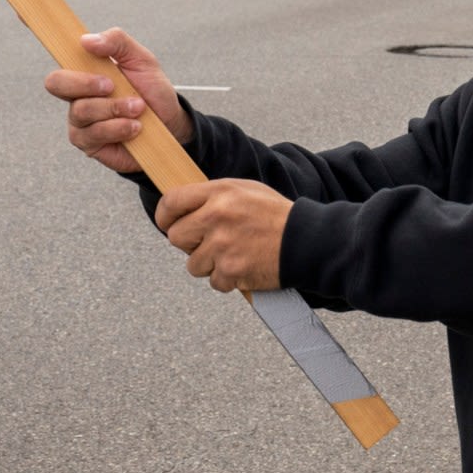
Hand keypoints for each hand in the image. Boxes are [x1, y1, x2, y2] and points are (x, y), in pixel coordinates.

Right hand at [43, 27, 191, 174]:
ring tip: (138, 108)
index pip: (57, 52)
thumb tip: (86, 40)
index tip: (26, 16)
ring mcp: (80, 120)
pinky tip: (135, 127)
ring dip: (115, 108)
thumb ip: (117, 42)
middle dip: (85, 83)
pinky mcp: (88, 143)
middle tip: (112, 85)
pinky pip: (93, 134)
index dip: (38, 33)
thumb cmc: (151, 90)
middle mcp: (76, 94)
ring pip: (81, 111)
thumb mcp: (141, 59)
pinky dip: (118, 127)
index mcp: (85, 70)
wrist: (170, 124)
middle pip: (56, 83)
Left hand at [154, 178, 290, 292]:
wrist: (307, 240)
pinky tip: (245, 266)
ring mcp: (222, 245)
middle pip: (175, 237)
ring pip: (193, 264)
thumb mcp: (245, 191)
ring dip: (210, 264)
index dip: (165, 216)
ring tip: (234, 254)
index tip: (168, 223)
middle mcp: (216, 216)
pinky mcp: (231, 270)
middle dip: (190, 243)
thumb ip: (213, 197)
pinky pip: (214, 281)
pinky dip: (228, 279)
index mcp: (219, 192)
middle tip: (210, 242)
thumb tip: (182, 209)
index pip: (171, 202)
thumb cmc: (276, 216)